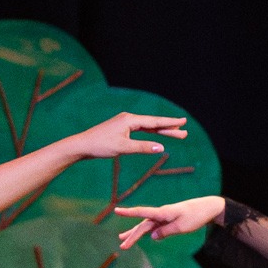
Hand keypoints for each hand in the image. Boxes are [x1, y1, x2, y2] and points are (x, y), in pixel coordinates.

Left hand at [69, 111, 188, 160]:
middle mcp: (129, 118)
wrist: (82, 145)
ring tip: (176, 134)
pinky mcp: (121, 129)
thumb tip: (161, 148)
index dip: (170, 123)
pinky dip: (150, 133)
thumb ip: (143, 147)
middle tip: (185, 132)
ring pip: (148, 127)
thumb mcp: (123, 148)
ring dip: (161, 131)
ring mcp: (125, 123)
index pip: (155, 121)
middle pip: (153, 123)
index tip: (183, 121)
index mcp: (130, 120)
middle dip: (169, 128)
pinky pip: (140, 130)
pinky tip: (157, 135)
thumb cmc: (101, 146)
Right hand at [111, 193, 224, 249]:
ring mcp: (164, 217)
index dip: (128, 212)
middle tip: (122, 246)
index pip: (142, 212)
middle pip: (143, 225)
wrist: (208, 208)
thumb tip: (152, 236)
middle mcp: (161, 214)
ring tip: (122, 239)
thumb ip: (166, 231)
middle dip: (132, 235)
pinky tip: (143, 236)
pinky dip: (146, 232)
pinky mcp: (168, 220)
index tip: (116, 210)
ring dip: (135, 233)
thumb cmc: (196, 216)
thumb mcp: (182, 226)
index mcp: (163, 213)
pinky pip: (154, 227)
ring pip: (146, 226)